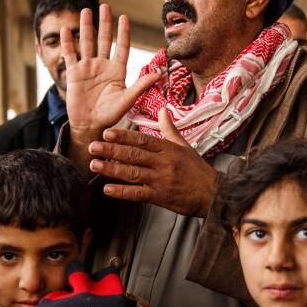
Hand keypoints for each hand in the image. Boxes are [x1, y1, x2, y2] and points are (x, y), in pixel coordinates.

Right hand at [61, 4, 163, 146]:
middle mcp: (103, 65)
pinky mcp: (74, 73)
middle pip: (104, 40)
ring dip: (86, 27)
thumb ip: (141, 85)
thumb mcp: (127, 99)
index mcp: (117, 70)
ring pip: (87, 43)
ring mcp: (88, 68)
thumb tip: (159, 74)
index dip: (123, 33)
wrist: (90, 125)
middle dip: (104, 23)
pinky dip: (68, 42)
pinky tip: (66, 29)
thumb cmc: (111, 115)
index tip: (124, 17)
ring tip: (86, 10)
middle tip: (104, 6)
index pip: (121, 47)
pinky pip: (71, 54)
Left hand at [87, 108, 218, 216]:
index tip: (107, 132)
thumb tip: (163, 110)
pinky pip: (138, 194)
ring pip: (133, 173)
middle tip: (93, 146)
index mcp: (168, 149)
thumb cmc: (198, 170)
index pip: (142, 139)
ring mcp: (161, 180)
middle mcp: (163, 163)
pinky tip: (108, 189)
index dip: (123, 136)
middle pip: (134, 154)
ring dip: (111, 169)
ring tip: (94, 165)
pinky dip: (122, 192)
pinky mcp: (161, 197)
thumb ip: (170, 129)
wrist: (214, 194)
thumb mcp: (185, 146)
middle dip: (111, 150)